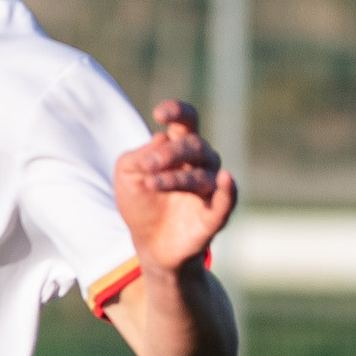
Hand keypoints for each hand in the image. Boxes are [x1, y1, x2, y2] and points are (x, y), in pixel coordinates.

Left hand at [115, 99, 235, 273]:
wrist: (149, 243)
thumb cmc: (140, 201)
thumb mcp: (126, 174)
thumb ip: (138, 155)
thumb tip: (161, 140)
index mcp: (180, 148)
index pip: (187, 121)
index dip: (178, 112)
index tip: (159, 113)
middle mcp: (201, 163)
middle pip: (195, 146)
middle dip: (171, 152)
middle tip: (148, 165)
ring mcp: (210, 189)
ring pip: (203, 174)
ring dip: (176, 178)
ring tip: (151, 184)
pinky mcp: (214, 216)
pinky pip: (227, 201)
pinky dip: (228, 190)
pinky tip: (226, 178)